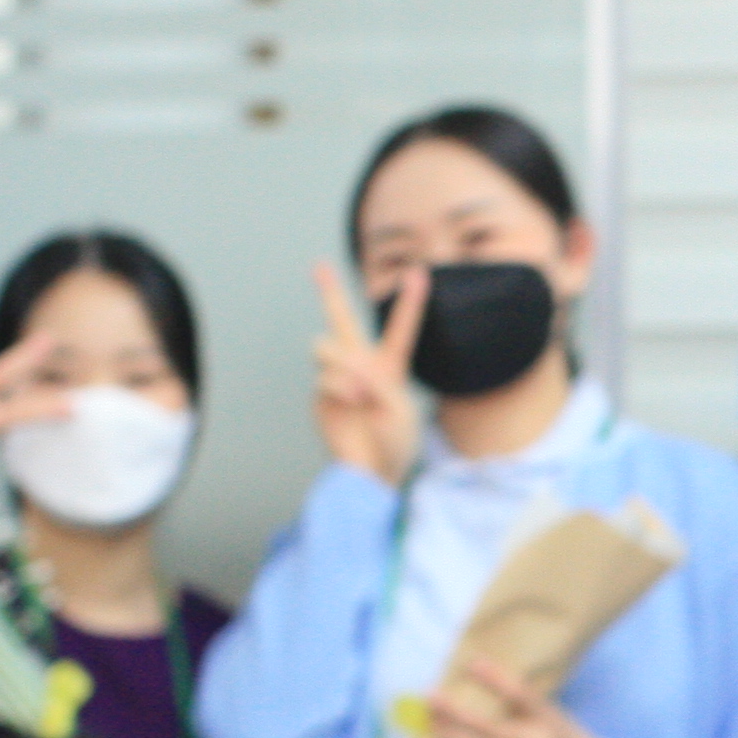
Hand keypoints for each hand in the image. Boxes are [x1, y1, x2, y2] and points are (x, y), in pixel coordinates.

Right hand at [312, 262, 424, 483]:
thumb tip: (344, 365)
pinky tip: (354, 402)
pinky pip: (326, 376)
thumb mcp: (397, 408)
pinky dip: (342, 387)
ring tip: (361, 391)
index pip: (401, 329)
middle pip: (342, 321)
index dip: (411, 302)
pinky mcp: (321, 394)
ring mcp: (338, 378)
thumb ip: (374, 381)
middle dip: (329, 293)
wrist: (373, 471)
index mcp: (390, 367)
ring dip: (342, 362)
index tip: (419, 273)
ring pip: (325, 345)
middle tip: (318, 265)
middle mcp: (361, 366)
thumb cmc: (394, 443)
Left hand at [426, 653, 612, 737]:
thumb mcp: (548, 712)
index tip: (470, 664)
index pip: (519, 695)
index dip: (494, 678)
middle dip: (452, 713)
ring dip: (446, 735)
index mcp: (547, 721)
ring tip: (432, 721)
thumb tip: (476, 672)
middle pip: (485, 727)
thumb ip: (517, 699)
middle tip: (432, 698)